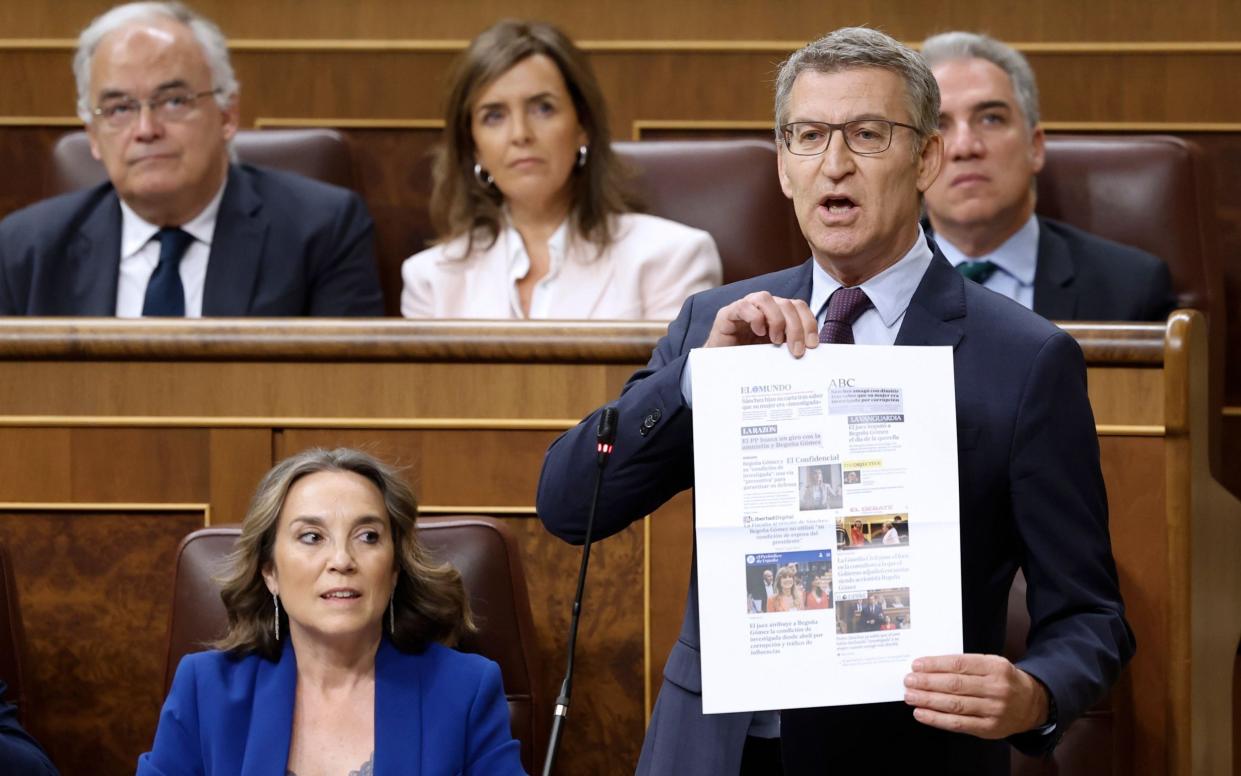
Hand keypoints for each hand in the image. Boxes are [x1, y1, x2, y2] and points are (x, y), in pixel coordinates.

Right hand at [704, 291, 818, 355]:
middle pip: (786, 304)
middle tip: (796, 351)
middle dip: (796, 327)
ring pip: (766, 298)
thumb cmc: (749, 360)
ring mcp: (745, 308)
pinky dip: (755, 318)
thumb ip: (791, 347)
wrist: (720, 370)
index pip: (798, 307)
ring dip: (776, 320)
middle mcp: (763, 307)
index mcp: (777, 313)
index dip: (809, 323)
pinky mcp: (727, 315)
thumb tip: (814, 351)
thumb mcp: (777, 354)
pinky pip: (743, 306)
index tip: (813, 345)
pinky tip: (758, 332)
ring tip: (776, 341)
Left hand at [903, 654, 1049, 738]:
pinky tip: (922, 713)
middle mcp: (996, 688)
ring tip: (911, 696)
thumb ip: (966, 664)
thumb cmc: (1003, 680)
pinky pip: (959, 724)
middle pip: (955, 685)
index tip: (917, 665)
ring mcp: (994, 710)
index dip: (935, 665)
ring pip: (955, 705)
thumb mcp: (991, 664)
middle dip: (928, 683)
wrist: (1031, 703)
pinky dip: (936, 719)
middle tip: (909, 681)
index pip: (960, 664)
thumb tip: (930, 667)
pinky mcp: (990, 728)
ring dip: (928, 700)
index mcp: (995, 667)